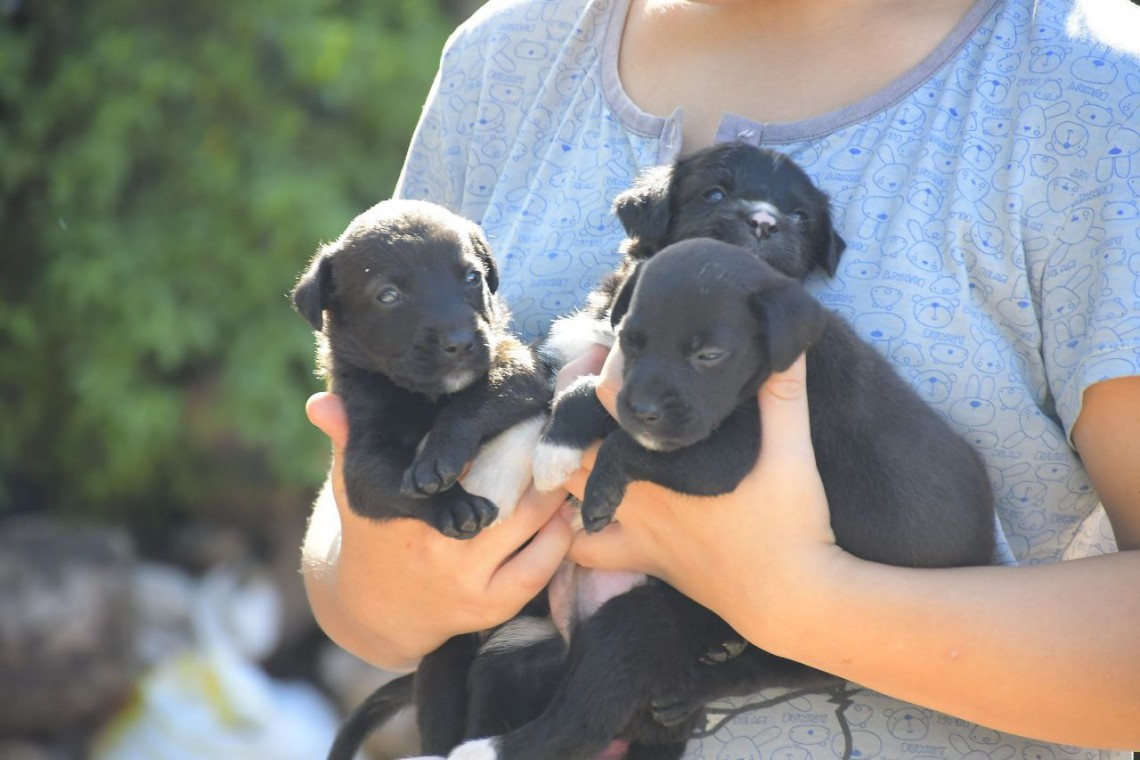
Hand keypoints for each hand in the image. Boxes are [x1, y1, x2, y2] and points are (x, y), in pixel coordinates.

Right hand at [303, 392, 572, 669]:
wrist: (375, 610)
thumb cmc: (373, 531)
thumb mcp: (355, 485)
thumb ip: (346, 439)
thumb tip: (321, 400)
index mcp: (407, 509)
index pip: (460, 459)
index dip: (499, 430)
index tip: (522, 406)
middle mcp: (438, 545)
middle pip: (510, 488)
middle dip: (539, 456)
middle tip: (560, 429)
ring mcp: (468, 579)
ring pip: (533, 522)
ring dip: (557, 491)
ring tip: (571, 462)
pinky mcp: (492, 606)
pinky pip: (542, 565)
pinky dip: (560, 535)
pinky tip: (565, 511)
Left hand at [564, 347, 841, 642]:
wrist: (789, 599)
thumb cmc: (791, 525)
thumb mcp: (793, 451)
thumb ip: (785, 394)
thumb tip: (788, 343)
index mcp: (661, 459)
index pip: (605, 401)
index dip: (600, 369)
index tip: (610, 350)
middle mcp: (636, 492)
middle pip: (572, 442)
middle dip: (573, 415)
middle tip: (588, 393)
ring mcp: (632, 529)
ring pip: (566, 490)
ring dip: (565, 464)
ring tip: (581, 442)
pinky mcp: (640, 560)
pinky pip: (583, 548)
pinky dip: (572, 527)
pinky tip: (584, 508)